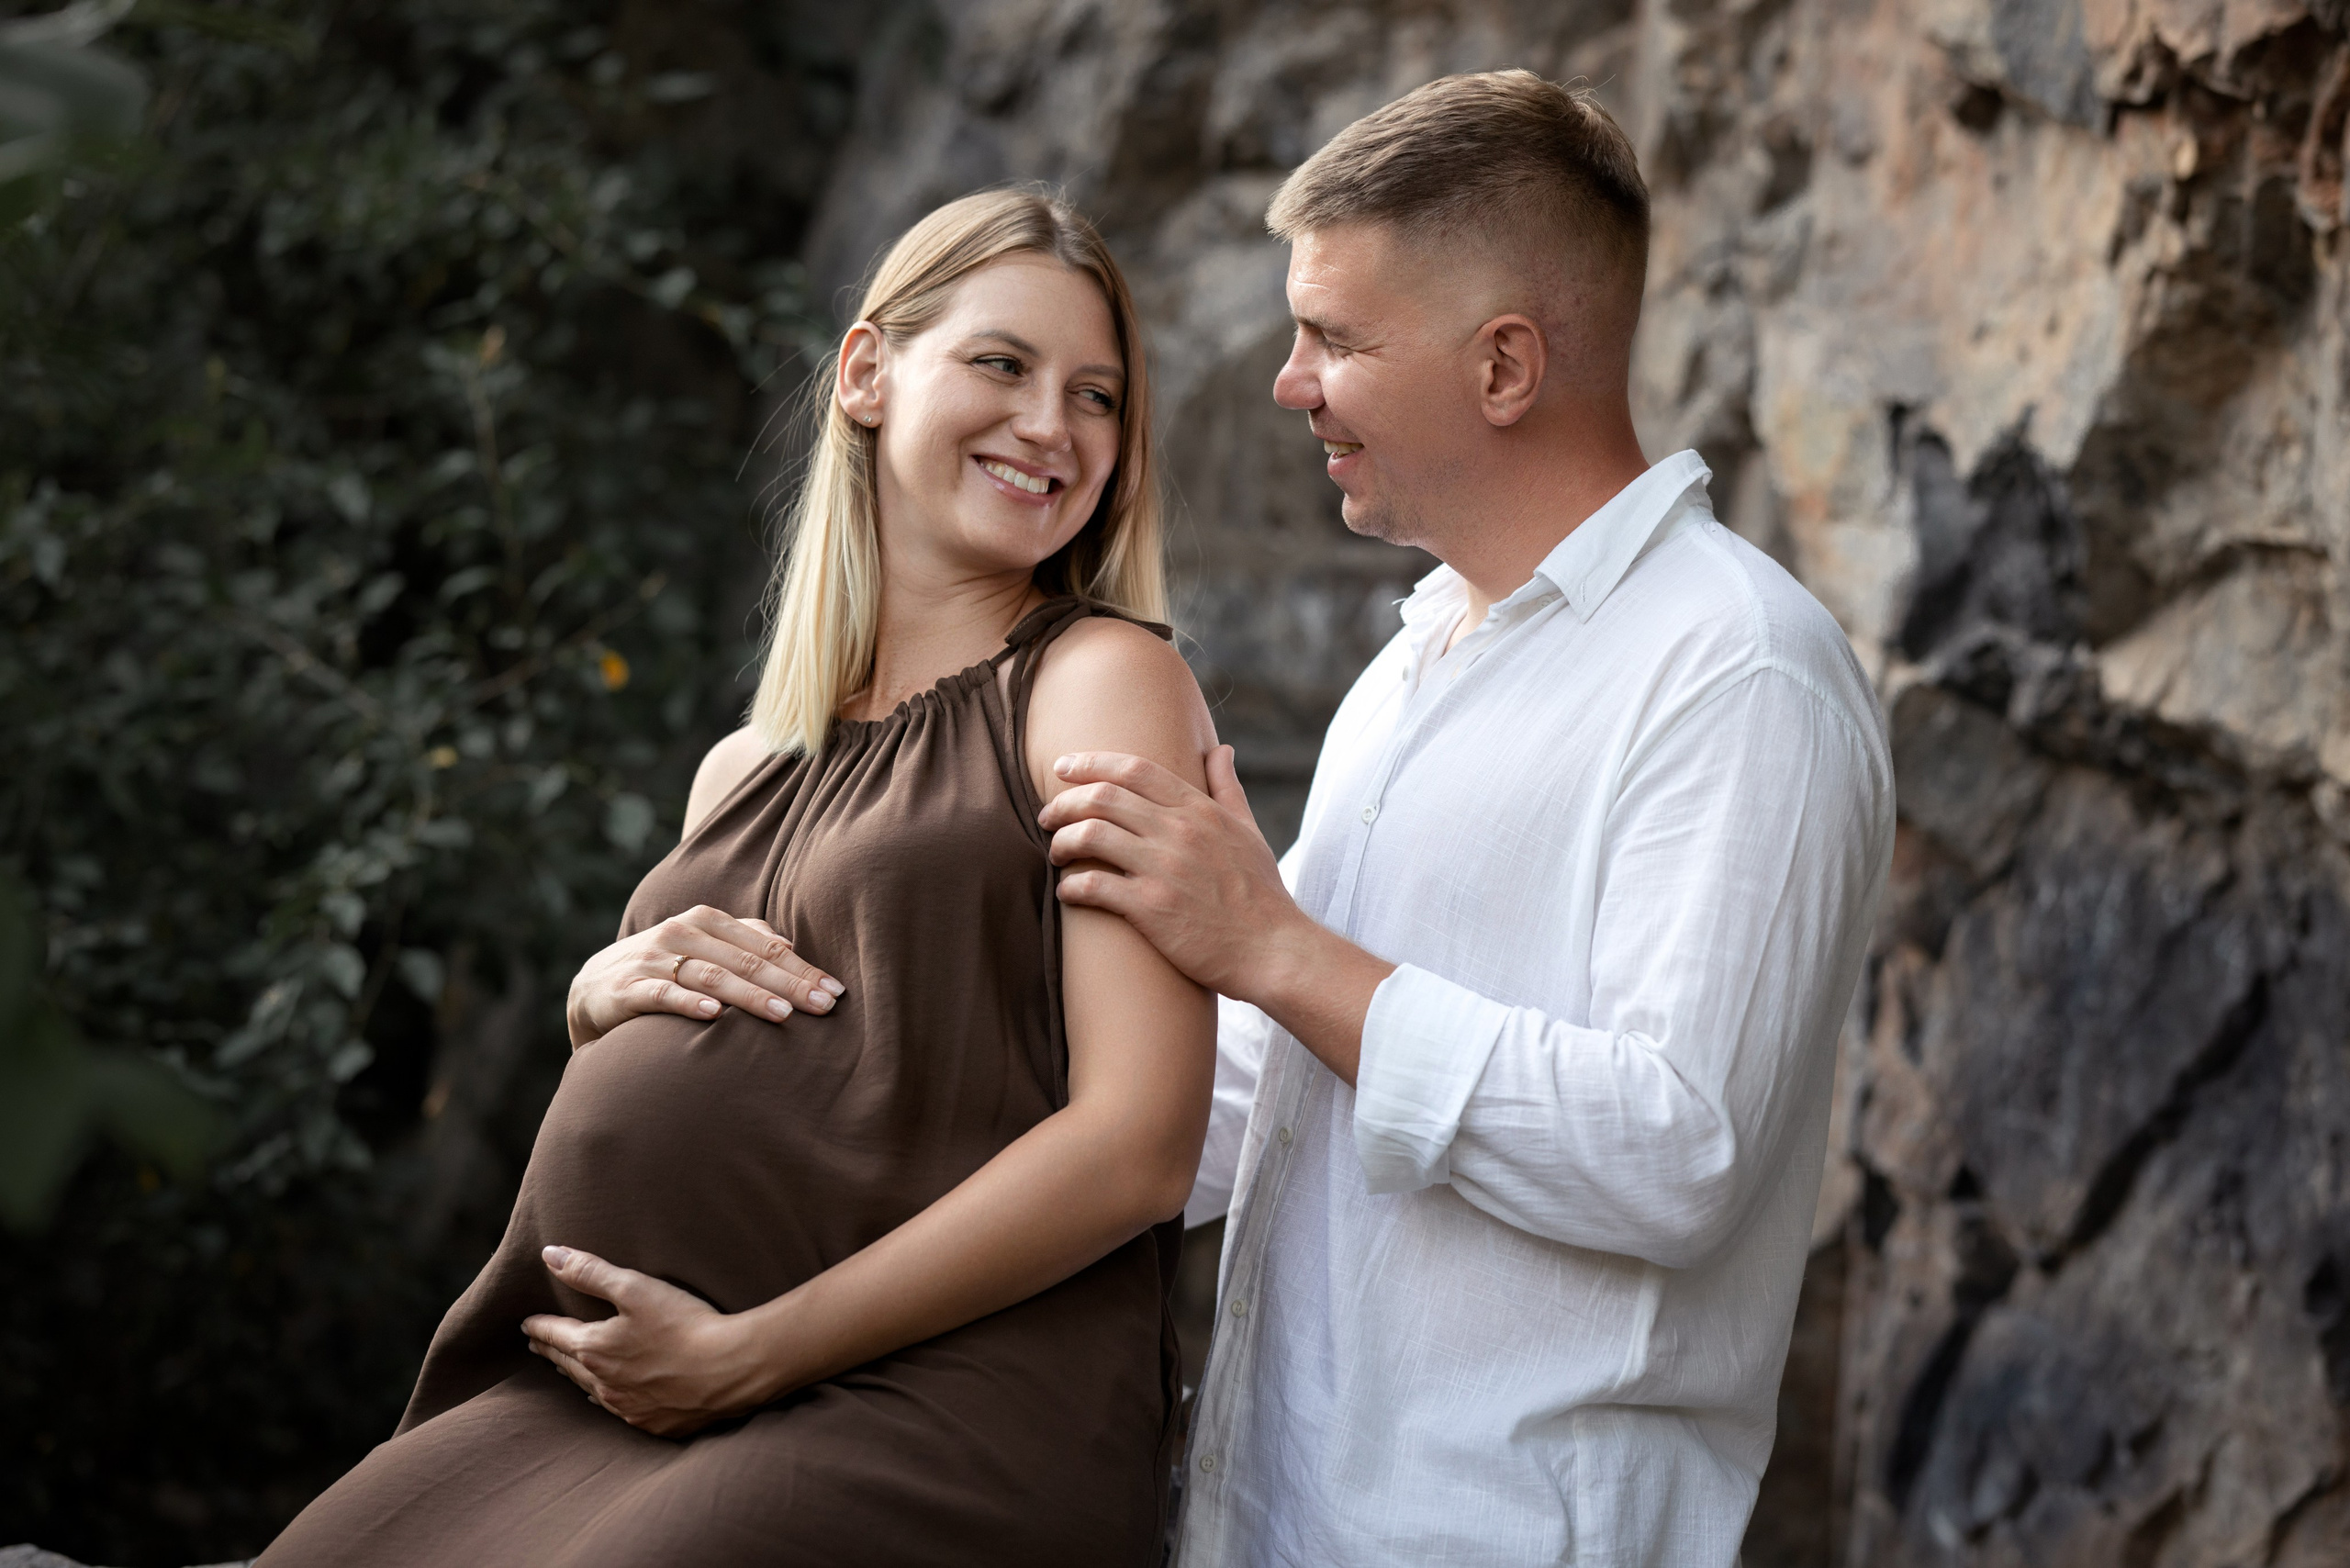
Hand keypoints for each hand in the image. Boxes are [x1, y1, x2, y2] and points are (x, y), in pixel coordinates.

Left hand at [523, 1246, 769, 1437]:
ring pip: (591, 1391)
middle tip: (538, 1346)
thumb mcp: (635, 1288)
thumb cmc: (683, 1325)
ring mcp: (628, 1409)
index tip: (526, 1325)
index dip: (539, 1327)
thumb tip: (550, 1256)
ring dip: (577, 1377)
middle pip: (569, 1365)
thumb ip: (590, 1272)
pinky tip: (611, 1399)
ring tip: (569, 1369)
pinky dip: (609, 1399)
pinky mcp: (654, 1423)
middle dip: (552, 1353)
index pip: (556, 1335)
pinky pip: (620, 1411)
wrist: (730, 1370)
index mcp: (595, 1349)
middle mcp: (603, 1384)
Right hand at [565, 905, 844, 1049]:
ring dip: (749, 995)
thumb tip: (790, 944)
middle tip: (824, 1006)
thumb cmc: (663, 969)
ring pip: (711, 975)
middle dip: (789, 984)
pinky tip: (714, 1014)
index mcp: (706, 922)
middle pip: (746, 960)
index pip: (765, 947)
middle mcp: (681, 934)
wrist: (592, 990)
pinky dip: (689, 1003)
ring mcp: (652, 959)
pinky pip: (662, 994)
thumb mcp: (702, 948)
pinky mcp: (627, 988)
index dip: (802, 969)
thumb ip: (744, 941)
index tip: (836, 991)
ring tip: (782, 1014)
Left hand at [1041, 744, 1395, 1082]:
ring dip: (1062, 841)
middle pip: (1103, 797)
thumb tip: (1221, 750)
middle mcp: (1179, 832)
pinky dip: (1071, 887)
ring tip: (1056, 853)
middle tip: (1048, 816)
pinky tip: (1067, 892)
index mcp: (1199, 810)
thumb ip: (1228, 788)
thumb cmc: (1261, 894)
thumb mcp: (1249, 831)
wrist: (1273, 950)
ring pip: (1091, 835)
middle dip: (1064, 802)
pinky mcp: (1152, 909)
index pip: (1134, 768)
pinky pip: (1093, 886)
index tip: (1063, 767)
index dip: (1090, 762)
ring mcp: (1164, 869)